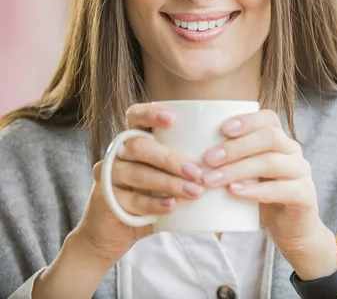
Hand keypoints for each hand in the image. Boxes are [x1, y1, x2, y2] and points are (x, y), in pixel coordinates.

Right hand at [75, 103, 203, 265]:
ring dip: (169, 183)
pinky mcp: (105, 199)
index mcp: (132, 138)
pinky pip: (132, 200)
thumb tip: (222, 159)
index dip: (151, 113)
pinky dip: (154, 203)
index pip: (135, 115)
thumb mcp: (163, 176)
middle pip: (139, 146)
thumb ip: (181, 164)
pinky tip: (172, 206)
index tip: (173, 119)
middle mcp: (117, 152)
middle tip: (197, 172)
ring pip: (138, 173)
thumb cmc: (146, 197)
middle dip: (170, 158)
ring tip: (194, 192)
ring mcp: (108, 175)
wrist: (112, 232)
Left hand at [201, 109, 336, 279]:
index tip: (222, 128)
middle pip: (269, 137)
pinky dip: (256, 190)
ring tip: (213, 179)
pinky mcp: (305, 196)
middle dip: (236, 146)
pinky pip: (283, 189)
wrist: (289, 229)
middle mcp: (292, 151)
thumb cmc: (259, 196)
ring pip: (271, 162)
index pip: (268, 118)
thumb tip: (187, 153)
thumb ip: (227, 160)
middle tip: (208, 158)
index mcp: (279, 139)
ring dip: (238, 169)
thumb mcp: (243, 173)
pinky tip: (235, 192)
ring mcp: (302, 172)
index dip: (246, 120)